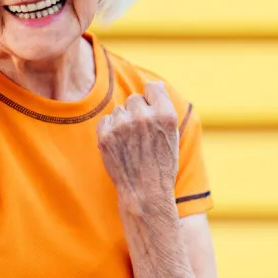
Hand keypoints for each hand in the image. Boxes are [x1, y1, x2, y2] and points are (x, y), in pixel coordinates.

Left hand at [97, 81, 179, 209]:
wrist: (145, 193)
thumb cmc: (161, 164)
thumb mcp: (172, 135)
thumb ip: (164, 107)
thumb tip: (156, 84)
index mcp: (165, 114)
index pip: (152, 87)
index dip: (151, 100)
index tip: (151, 116)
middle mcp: (144, 117)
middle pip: (134, 99)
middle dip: (136, 112)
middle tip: (141, 135)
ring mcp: (123, 125)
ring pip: (119, 110)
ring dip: (123, 122)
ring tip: (131, 144)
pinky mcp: (106, 135)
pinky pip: (105, 120)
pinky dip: (110, 131)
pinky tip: (120, 147)